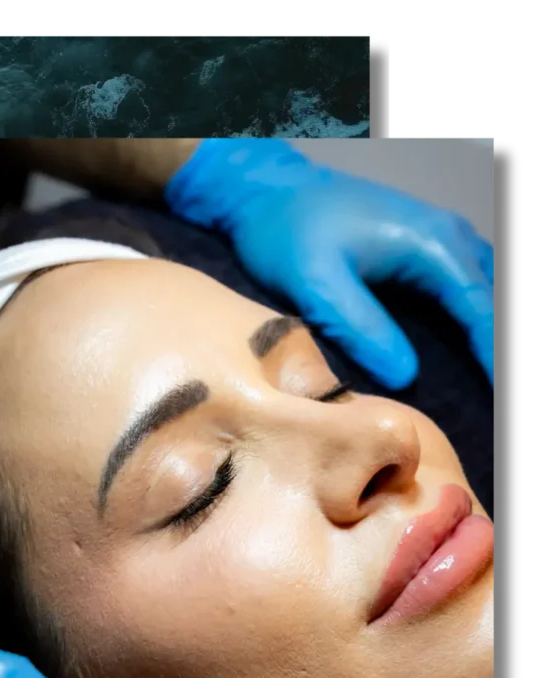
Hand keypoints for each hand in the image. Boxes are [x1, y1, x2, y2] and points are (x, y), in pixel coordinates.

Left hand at [166, 139, 493, 389]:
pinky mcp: (421, 248)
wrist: (266, 190)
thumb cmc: (287, 233)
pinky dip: (470, 318)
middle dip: (492, 350)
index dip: (493, 360)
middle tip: (488, 398)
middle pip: (490, 302)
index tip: (497, 400)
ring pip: (481, 293)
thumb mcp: (317, 286)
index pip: (483, 313)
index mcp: (433, 247)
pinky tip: (461, 352)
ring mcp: (438, 240)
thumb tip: (406, 377)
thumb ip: (362, 329)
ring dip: (483, 333)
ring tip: (479, 381)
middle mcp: (448, 239)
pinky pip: (463, 287)